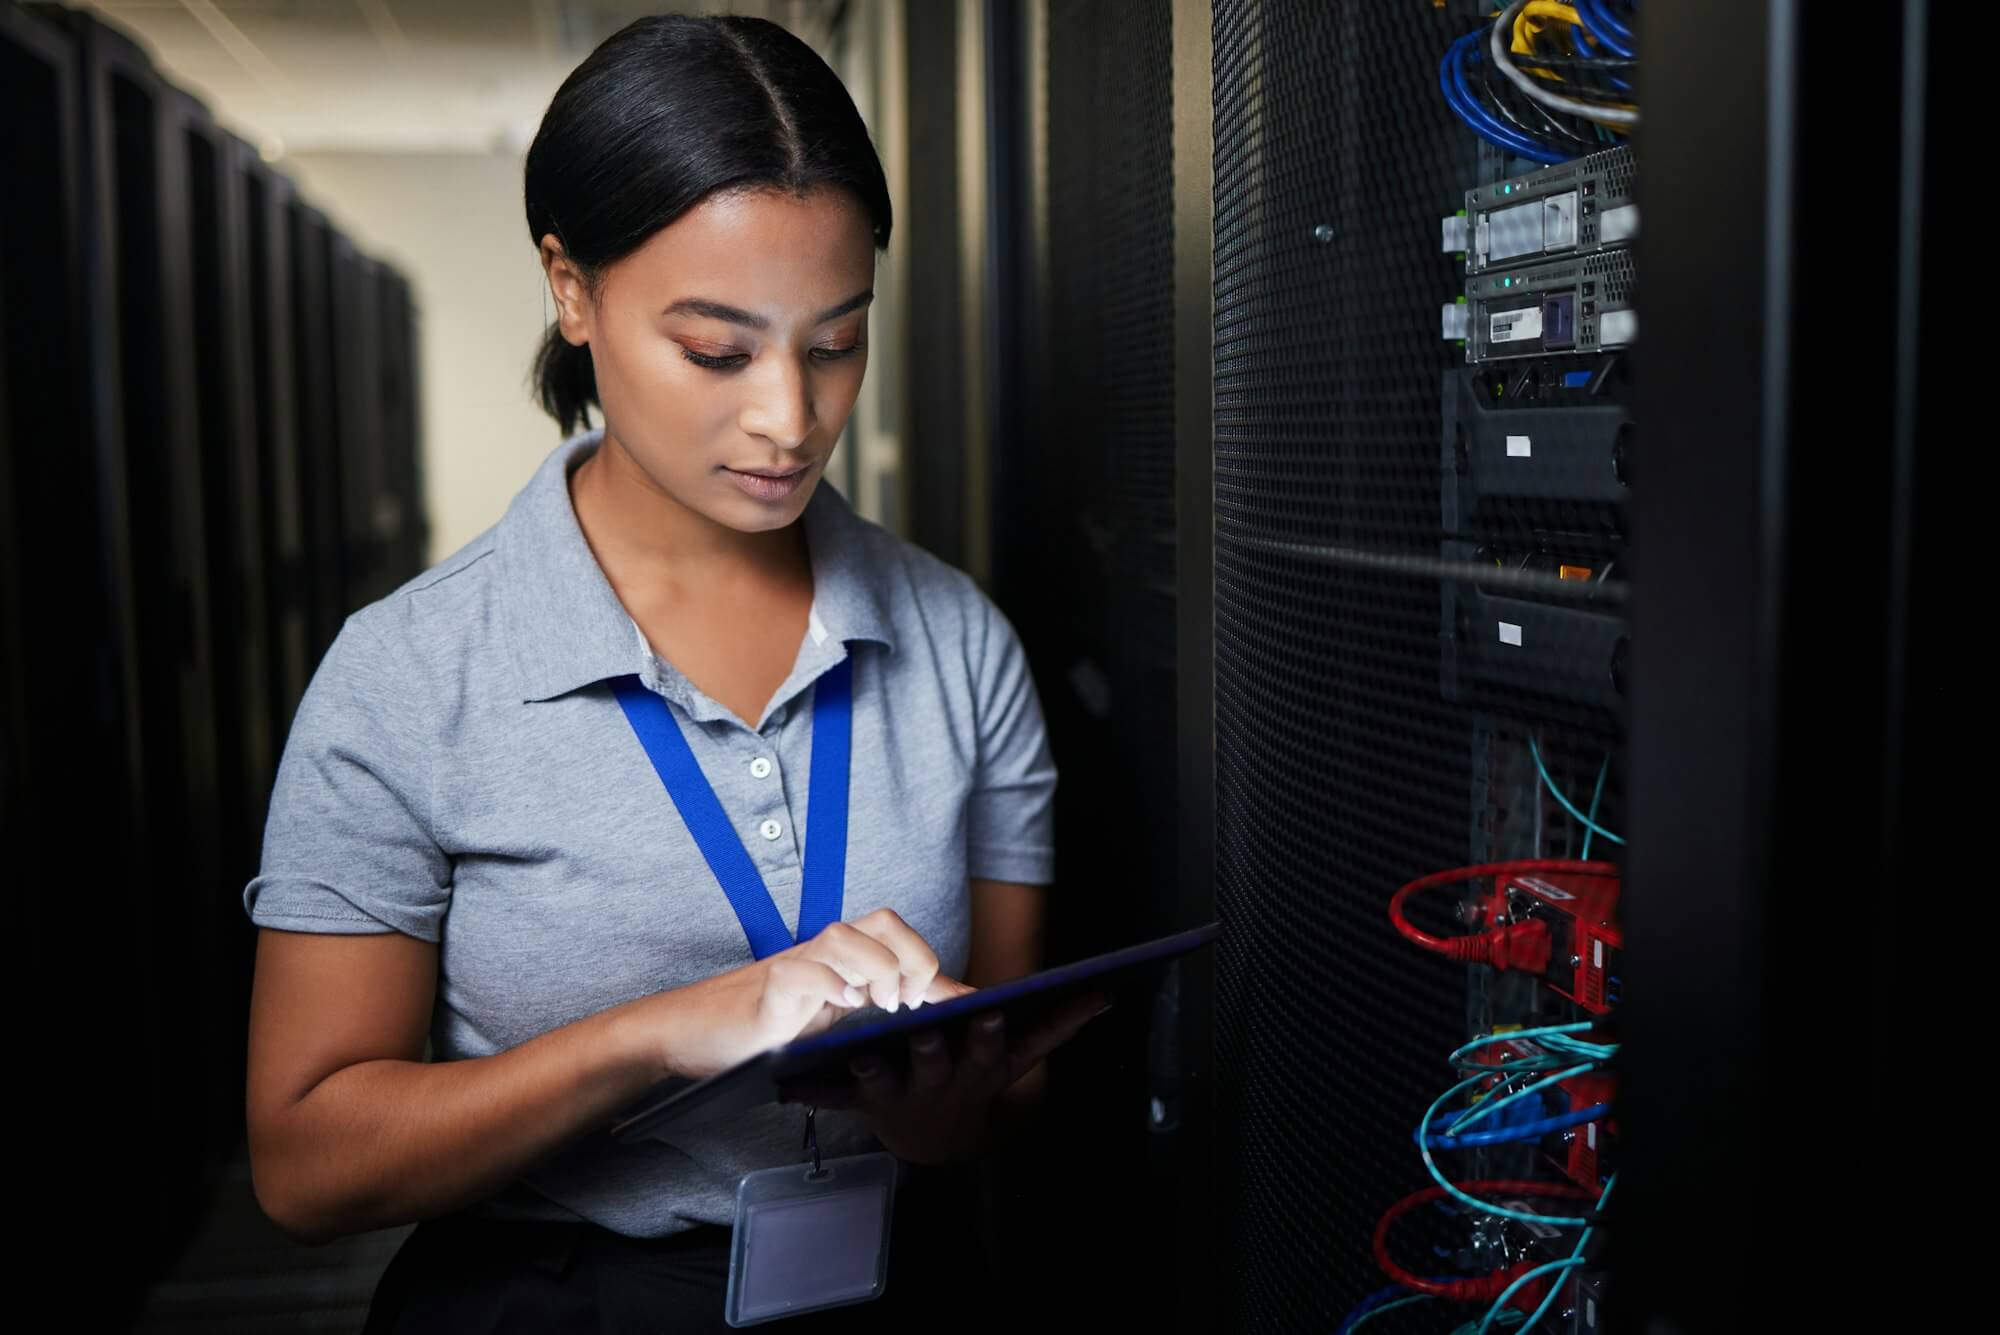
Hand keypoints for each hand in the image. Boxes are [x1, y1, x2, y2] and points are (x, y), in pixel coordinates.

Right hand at [646, 909, 959, 1079]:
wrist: (687, 1035)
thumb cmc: (760, 1032)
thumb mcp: (825, 1026)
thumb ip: (871, 1016)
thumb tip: (932, 1023)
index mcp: (842, 964)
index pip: (899, 942)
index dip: (937, 968)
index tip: (969, 1003)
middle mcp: (823, 956)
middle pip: (883, 922)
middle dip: (914, 956)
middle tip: (917, 1000)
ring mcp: (795, 966)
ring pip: (846, 936)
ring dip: (876, 966)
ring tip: (886, 1004)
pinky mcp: (767, 990)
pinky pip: (800, 972)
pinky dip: (826, 983)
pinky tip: (841, 1006)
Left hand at [779, 989, 1110, 1164]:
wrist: (933, 1137)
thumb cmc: (974, 1078)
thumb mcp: (1017, 1059)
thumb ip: (1057, 1027)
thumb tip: (1102, 995)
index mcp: (977, 1070)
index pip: (988, 1049)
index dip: (987, 1034)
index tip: (988, 1013)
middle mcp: (940, 1085)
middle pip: (934, 1065)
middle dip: (929, 1048)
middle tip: (921, 1028)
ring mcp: (899, 1098)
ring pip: (883, 1083)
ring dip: (869, 1070)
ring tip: (857, 1053)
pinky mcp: (860, 1106)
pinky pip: (833, 1100)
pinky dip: (810, 1093)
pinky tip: (785, 1084)